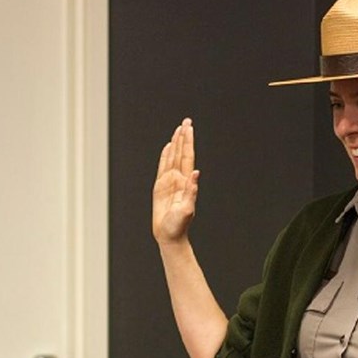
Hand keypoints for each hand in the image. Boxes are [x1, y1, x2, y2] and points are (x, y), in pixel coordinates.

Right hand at [151, 118, 199, 245]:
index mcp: (186, 182)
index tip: (188, 128)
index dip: (188, 142)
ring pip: (172, 158)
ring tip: (178, 130)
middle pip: (181, 153)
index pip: (187, 157)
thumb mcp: (187, 209)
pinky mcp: (160, 187)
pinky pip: (162, 167)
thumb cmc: (178, 226)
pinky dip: (165, 156)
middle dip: (183, 137)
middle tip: (186, 121)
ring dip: (175, 144)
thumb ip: (191, 191)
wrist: (169, 236)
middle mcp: (179, 179)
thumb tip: (196, 173)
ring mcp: (170, 182)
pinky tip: (167, 148)